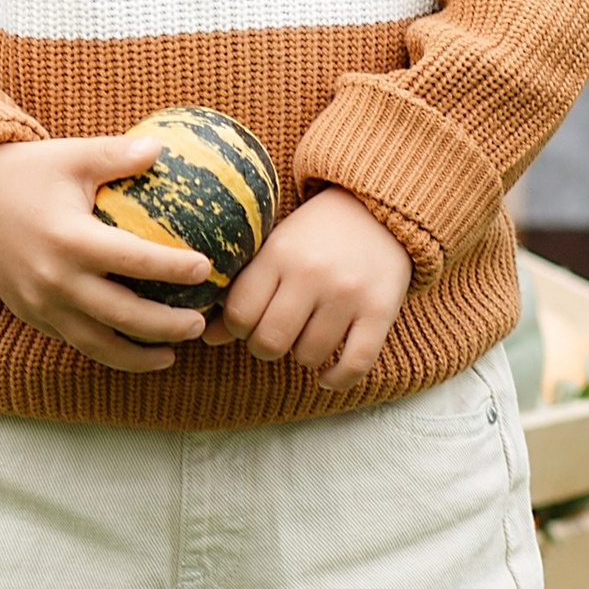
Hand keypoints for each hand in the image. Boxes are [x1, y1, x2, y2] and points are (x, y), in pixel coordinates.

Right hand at [0, 133, 213, 372]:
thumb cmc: (26, 172)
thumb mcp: (71, 156)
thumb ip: (117, 155)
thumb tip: (162, 149)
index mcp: (69, 238)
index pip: (133, 261)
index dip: (173, 269)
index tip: (206, 269)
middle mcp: (55, 279)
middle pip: (122, 315)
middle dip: (166, 326)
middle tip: (200, 324)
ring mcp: (40, 303)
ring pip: (97, 344)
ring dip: (137, 355)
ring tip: (172, 354)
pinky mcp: (30, 315)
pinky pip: (74, 341)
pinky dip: (107, 349)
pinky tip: (132, 348)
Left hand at [218, 187, 411, 386]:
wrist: (376, 210)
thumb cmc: (315, 235)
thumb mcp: (274, 250)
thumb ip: (242, 290)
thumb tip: (207, 337)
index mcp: (278, 254)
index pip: (239, 314)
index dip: (237, 327)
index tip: (250, 321)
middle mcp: (311, 274)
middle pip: (270, 341)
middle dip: (266, 347)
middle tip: (276, 333)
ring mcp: (348, 294)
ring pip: (309, 356)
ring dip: (303, 355)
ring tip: (308, 335)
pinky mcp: (380, 310)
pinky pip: (355, 363)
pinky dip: (337, 379)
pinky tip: (328, 375)